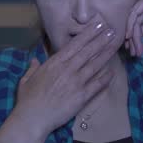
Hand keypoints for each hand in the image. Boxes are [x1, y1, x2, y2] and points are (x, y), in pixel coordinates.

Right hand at [13, 16, 118, 134]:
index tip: (98, 25)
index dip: (88, 34)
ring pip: (95, 65)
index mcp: (54, 63)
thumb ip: (33, 68)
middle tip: (112, 30)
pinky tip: (113, 71)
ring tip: (115, 44)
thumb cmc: (28, 99)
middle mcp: (67, 69)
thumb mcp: (27, 79)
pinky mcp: (82, 96)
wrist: (33, 117)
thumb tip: (35, 60)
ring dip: (106, 54)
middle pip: (88, 51)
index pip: (75, 44)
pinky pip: (97, 84)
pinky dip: (106, 77)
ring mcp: (76, 82)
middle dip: (101, 39)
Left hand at [123, 0, 142, 56]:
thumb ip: (138, 27)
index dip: (130, 34)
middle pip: (133, 19)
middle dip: (131, 38)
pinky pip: (135, 14)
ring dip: (133, 37)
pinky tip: (132, 38)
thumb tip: (125, 35)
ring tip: (136, 50)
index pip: (134, 18)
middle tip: (132, 52)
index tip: (130, 48)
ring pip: (133, 19)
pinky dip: (132, 28)